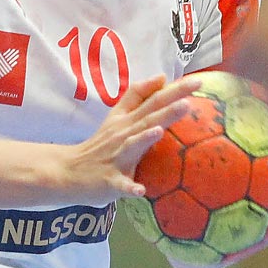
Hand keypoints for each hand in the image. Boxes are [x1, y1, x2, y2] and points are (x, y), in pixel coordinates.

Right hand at [60, 74, 197, 202]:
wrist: (68, 171)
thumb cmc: (101, 145)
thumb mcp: (117, 116)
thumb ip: (138, 95)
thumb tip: (162, 77)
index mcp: (128, 120)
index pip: (154, 100)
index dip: (175, 90)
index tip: (199, 80)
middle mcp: (123, 134)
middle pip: (147, 117)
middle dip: (168, 107)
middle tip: (190, 97)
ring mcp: (115, 157)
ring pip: (132, 145)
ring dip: (146, 137)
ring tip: (160, 130)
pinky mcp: (109, 180)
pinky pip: (120, 185)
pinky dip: (129, 187)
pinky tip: (140, 190)